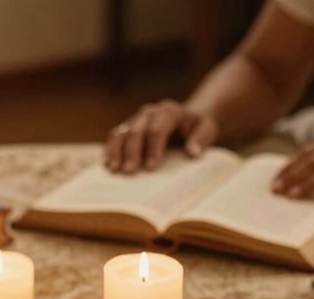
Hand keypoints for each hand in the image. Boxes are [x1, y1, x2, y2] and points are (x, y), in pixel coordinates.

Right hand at [104, 100, 218, 173]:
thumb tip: (192, 152)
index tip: (152, 167)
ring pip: (122, 132)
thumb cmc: (198, 127)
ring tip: (113, 170)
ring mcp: (137, 119)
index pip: (158, 129)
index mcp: (169, 112)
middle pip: (136, 130)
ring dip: (116, 151)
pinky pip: (115, 136)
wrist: (187, 120)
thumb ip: (202, 138)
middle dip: (132, 152)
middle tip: (129, 172)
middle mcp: (150, 113)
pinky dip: (110, 149)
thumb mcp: (207, 129)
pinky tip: (107, 164)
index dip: (153, 148)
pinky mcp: (128, 127)